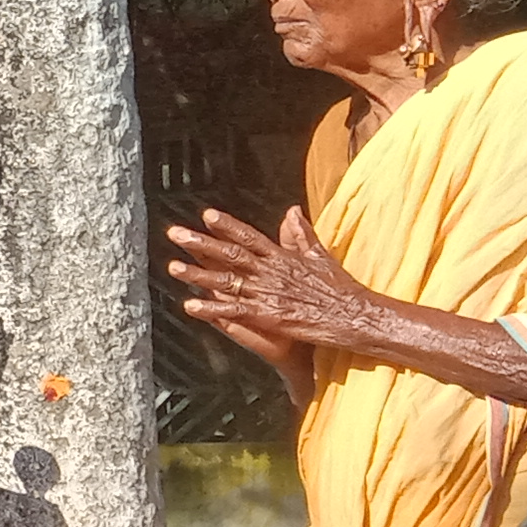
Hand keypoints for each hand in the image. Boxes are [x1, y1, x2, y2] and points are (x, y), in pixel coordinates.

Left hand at [165, 206, 363, 365]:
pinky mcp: (268, 316)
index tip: (206, 215)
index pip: (249, 237)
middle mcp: (271, 271)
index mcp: (282, 257)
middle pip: (230, 253)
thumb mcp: (320, 256)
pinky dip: (212, 308)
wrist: (354, 316)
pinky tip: (191, 305)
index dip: (227, 225)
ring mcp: (268, 293)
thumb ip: (302, 234)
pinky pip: (234, 311)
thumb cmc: (340, 289)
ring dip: (197, 274)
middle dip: (201, 243)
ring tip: (172, 267)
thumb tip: (292, 210)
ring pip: (226, 281)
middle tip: (175, 233)